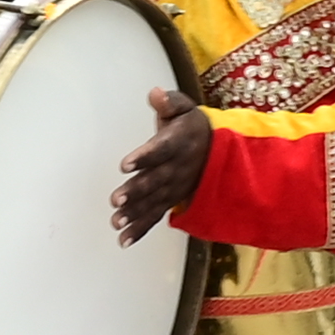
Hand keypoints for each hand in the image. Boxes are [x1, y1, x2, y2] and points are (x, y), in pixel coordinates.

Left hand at [109, 86, 214, 240]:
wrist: (218, 152)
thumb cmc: (192, 127)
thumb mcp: (186, 108)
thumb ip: (170, 102)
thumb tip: (155, 94)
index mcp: (179, 143)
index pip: (161, 150)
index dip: (144, 157)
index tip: (125, 164)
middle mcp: (176, 169)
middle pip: (154, 181)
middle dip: (136, 192)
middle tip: (115, 200)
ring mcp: (174, 188)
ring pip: (153, 202)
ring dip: (135, 214)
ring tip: (116, 222)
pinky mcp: (170, 201)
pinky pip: (156, 217)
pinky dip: (140, 230)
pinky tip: (123, 240)